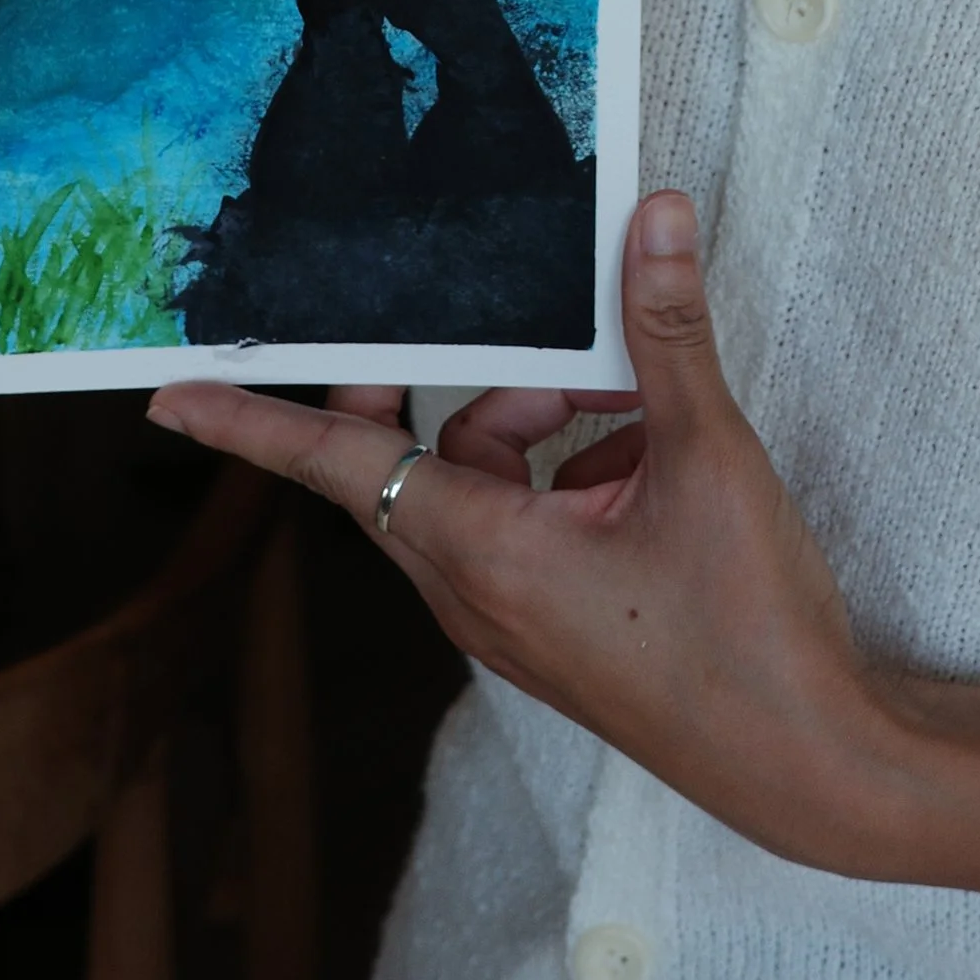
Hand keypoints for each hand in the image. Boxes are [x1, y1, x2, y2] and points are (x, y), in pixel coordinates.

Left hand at [148, 195, 904, 876]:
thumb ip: (669, 334)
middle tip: (519, 332)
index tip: (169, 397)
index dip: (251, 426)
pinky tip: (653, 459)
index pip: (335, 467)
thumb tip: (656, 218)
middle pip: (418, 457)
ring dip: (541, 427)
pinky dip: (575, 474)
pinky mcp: (558, 631)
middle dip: (467, 385)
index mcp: (484, 554)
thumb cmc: (749, 630)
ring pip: (481, 484)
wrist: (811, 762)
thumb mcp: (709, 458)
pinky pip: (525, 525)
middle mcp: (476, 595)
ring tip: (637, 406)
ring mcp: (515, 622)